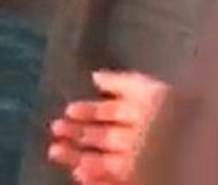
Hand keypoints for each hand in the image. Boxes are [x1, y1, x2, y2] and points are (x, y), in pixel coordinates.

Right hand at [48, 70, 168, 183]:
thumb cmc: (174, 120)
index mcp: (141, 114)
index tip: (67, 110)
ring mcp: (136, 162)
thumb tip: (93, 76)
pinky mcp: (136, 180)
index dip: (87, 110)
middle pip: (100, 136)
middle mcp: (136, 138)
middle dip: (75, 133)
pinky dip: (94, 179)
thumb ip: (121, 83)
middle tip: (54, 130)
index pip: (108, 111)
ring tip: (55, 151)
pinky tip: (79, 173)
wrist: (196, 154)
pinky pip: (111, 181)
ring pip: (100, 160)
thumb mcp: (151, 93)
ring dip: (76, 156)